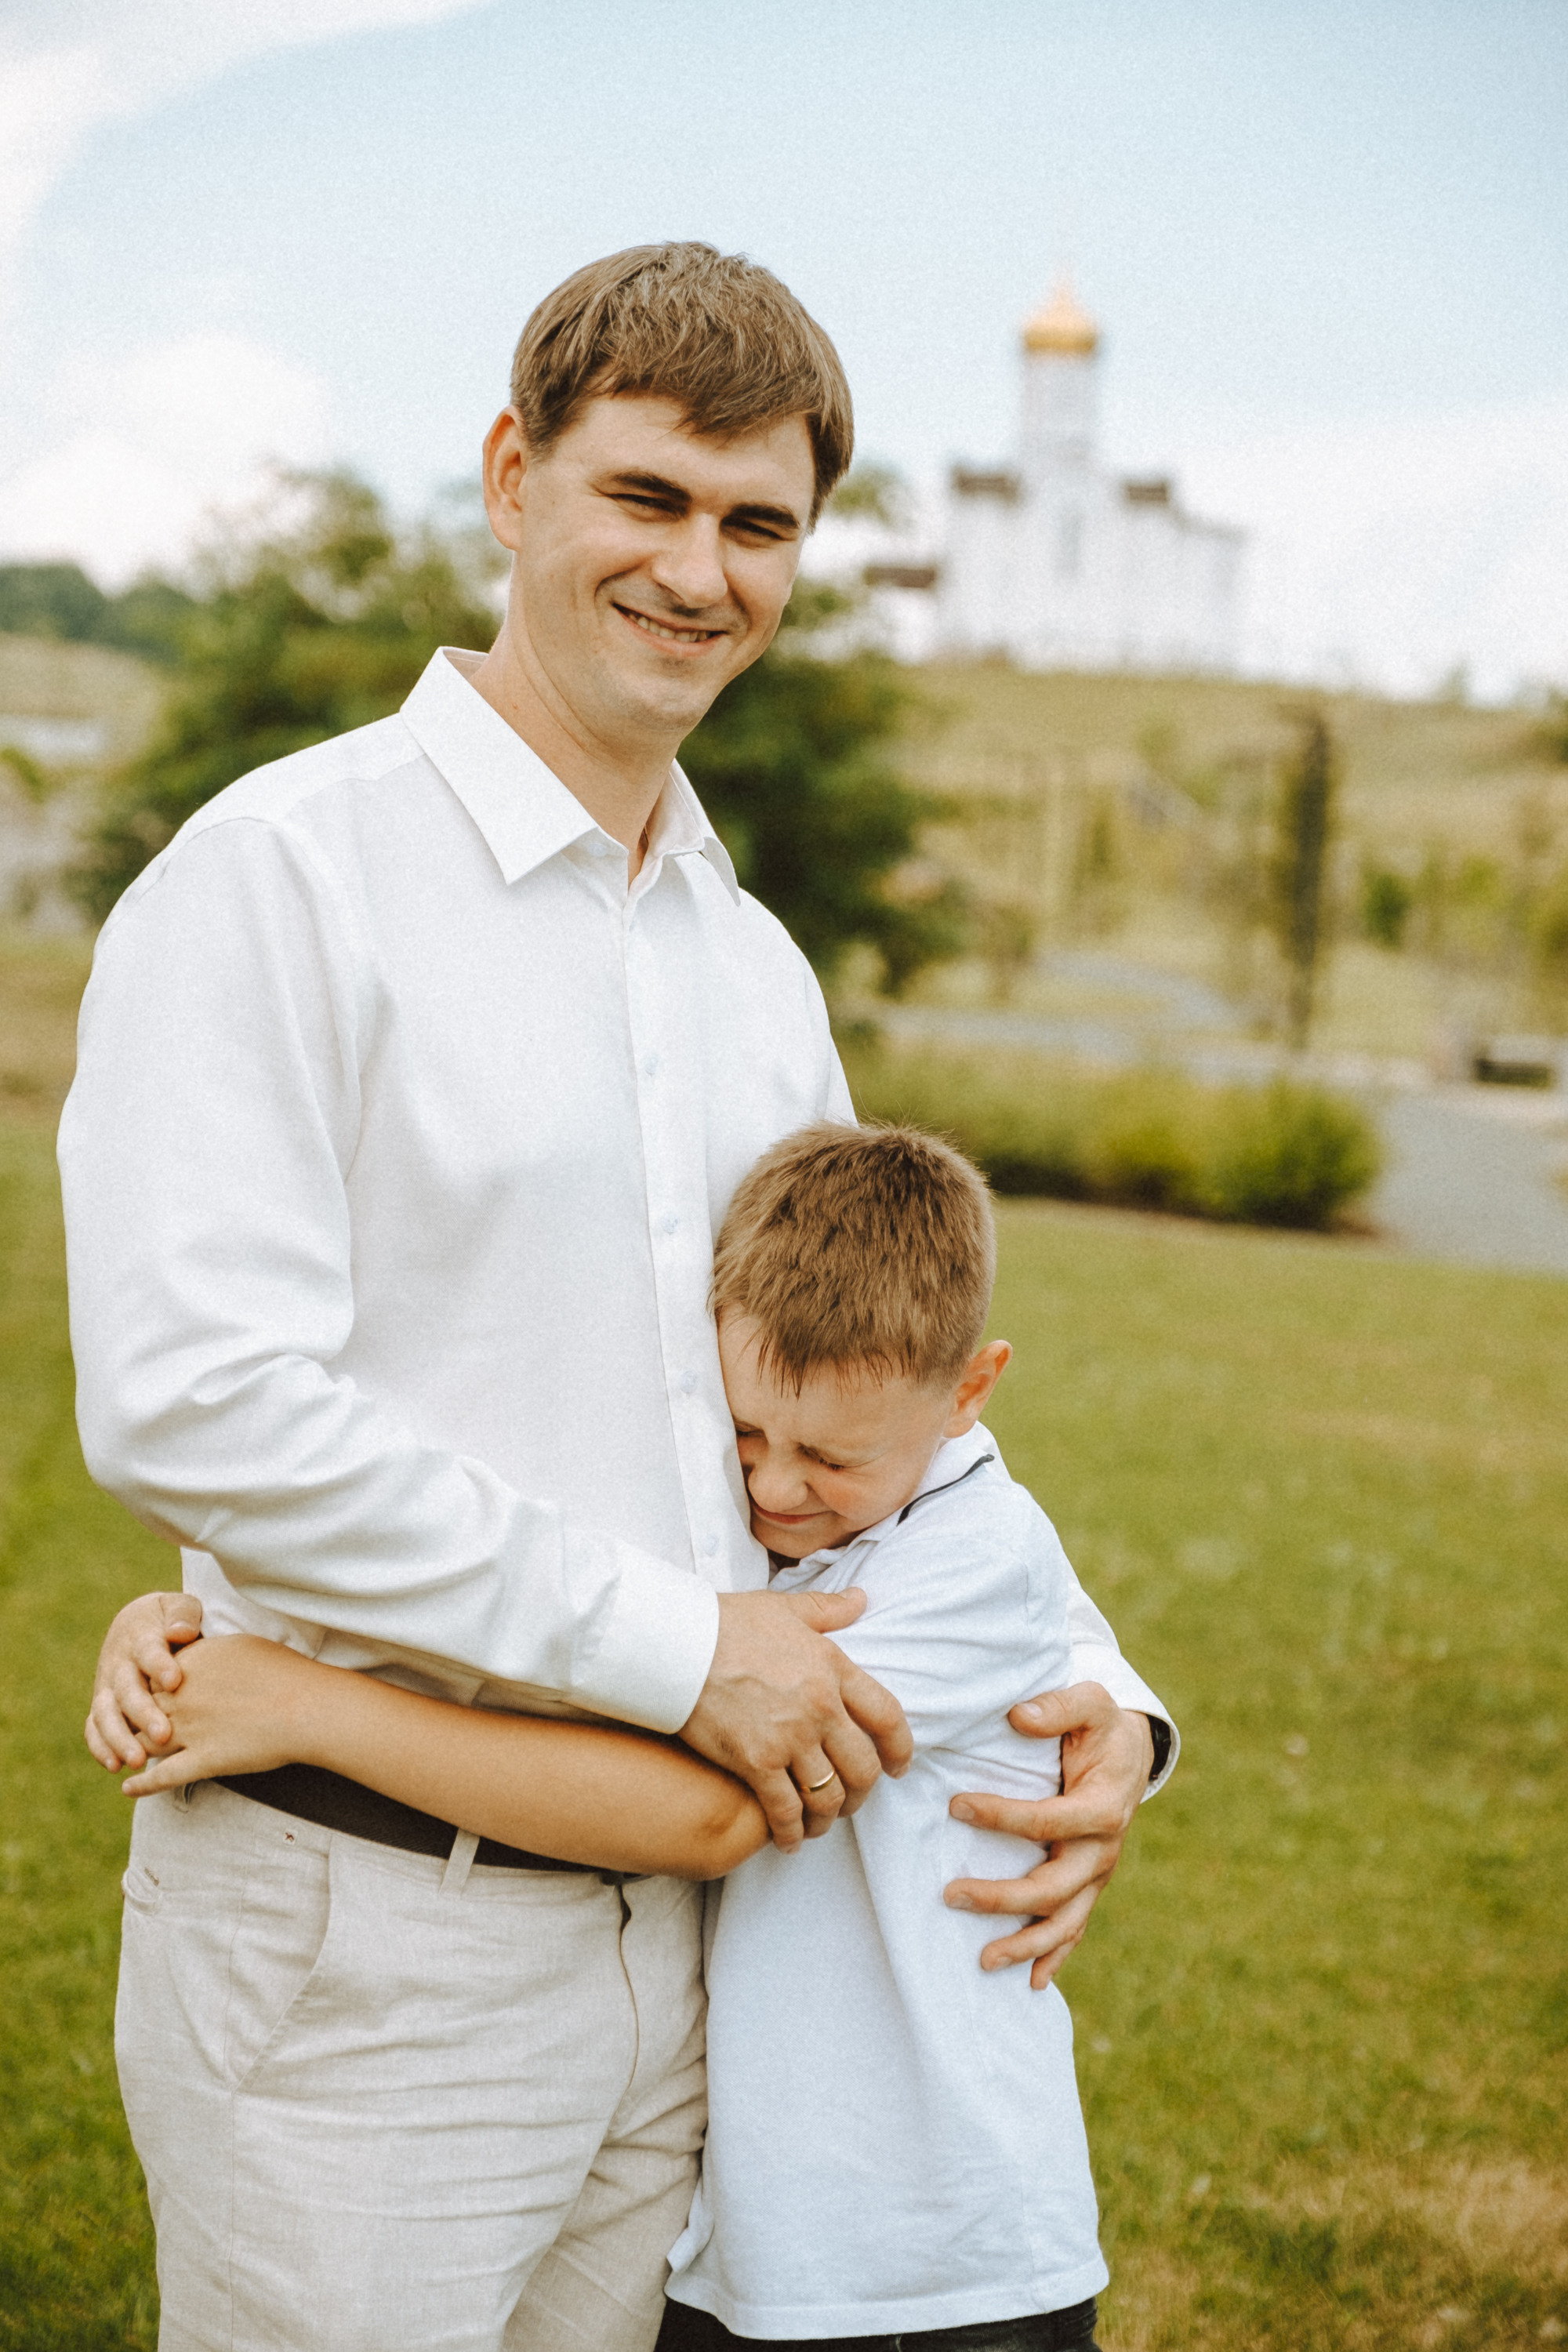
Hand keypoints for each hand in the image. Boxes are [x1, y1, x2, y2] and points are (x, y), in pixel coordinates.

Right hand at [85, 1590, 204, 1770]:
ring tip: (138, 1761)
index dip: (159, 1665)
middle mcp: (119, 1664)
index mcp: (141, 1637)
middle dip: (143, 1714)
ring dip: (120, 1738)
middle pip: (127, 1690)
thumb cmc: (171, 1618)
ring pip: (106, 1714)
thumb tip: (180, 1632)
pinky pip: (94, 1728)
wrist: (139, 1625)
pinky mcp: (102, 1705)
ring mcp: (107, 1686)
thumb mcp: (179, 1607)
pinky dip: (100, 1747)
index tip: (174, 1681)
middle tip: (163, 1735)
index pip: (149, 1651)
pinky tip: (115, 1766)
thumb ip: (183, 1615)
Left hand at [121, 1635, 318, 1796]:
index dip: (146, 1686)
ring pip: (143, 1743)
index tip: (146, 1693)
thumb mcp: (240, 1645)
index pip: (150, 1675)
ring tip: (120, 1758)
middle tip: (124, 1727)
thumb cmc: (282, 1670)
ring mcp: (188, 1731)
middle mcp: (180, 1697)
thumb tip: (199, 1653)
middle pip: (140, 1709)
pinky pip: (163, 1776)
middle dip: (130, 1719)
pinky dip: (141, 1786)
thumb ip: (210, 1652)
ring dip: (128, 1752)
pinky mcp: (202, 1760)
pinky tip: (127, 1789)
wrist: (304, 1705)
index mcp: (187, 1664)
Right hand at [680, 1589, 912, 1852]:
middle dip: (863, 1792)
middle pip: (863, 1767)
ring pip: (829, 1796)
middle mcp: (820, 1708)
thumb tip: (861, 1599)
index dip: (901, 1749)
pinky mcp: (756, 1762)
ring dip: (829, 1817)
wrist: (677, 1644)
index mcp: (833, 1668)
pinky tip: (788, 1839)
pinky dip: (791, 1832)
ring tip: (819, 1823)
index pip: (887, 1717)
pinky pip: (786, 1810)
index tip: (898, 1766)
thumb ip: (828, 1609)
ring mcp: (790, 1738)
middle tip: (851, 1800)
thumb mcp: (785, 1607)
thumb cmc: (727, 1623)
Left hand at [943, 1682, 1155, 1988]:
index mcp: (1102, 1808)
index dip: (1000, 1816)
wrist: (1132, 1754)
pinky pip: (1075, 1929)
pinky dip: (1055, 1958)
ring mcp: (1097, 1875)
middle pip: (1052, 1887)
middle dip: (1002, 1898)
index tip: (956, 1805)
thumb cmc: (1102, 1727)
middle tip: (951, 1895)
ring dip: (1025, 1945)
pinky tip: (1032, 1983)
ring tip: (982, 1960)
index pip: (1046, 1821)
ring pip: (1064, 1922)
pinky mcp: (1090, 1887)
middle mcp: (1103, 1851)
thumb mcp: (1091, 1702)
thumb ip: (1059, 1706)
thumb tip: (1019, 1716)